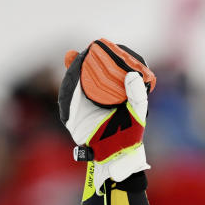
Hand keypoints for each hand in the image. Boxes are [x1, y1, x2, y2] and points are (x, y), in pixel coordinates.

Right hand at [58, 39, 154, 183]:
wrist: (115, 156)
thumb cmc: (130, 135)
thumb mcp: (138, 111)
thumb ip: (138, 93)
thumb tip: (132, 74)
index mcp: (111, 93)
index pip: (103, 72)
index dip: (100, 58)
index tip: (99, 47)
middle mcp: (96, 97)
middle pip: (85, 75)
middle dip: (80, 62)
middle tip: (79, 52)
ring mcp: (82, 106)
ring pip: (73, 84)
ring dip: (72, 72)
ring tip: (74, 61)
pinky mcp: (72, 116)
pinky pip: (66, 99)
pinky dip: (67, 89)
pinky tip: (69, 79)